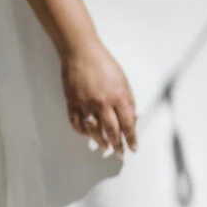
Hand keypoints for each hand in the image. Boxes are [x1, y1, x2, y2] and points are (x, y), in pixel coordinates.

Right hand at [61, 42, 137, 156]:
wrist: (81, 52)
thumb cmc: (105, 65)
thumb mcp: (124, 82)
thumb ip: (129, 101)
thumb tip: (134, 119)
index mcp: (119, 97)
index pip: (128, 125)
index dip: (131, 139)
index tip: (133, 148)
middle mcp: (103, 103)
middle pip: (112, 131)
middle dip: (117, 145)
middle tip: (120, 154)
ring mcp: (85, 103)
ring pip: (93, 130)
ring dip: (100, 142)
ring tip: (105, 148)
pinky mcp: (72, 101)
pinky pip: (76, 123)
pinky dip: (82, 132)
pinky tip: (88, 135)